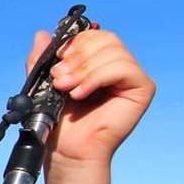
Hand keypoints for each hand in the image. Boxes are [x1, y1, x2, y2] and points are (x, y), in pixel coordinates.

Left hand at [27, 28, 155, 163]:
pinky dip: (97, 78)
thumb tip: (41, 33)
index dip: (74, 42)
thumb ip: (42, 59)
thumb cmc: (59, 121)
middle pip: (105, 38)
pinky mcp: (142, 88)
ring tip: (67, 89)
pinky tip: (80, 94)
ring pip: (113, 51)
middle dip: (77, 56)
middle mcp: (118, 66)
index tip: (56, 60)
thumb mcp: (44, 84)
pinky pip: (123, 67)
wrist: (67, 150)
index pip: (93, 35)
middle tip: (58, 79)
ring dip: (84, 69)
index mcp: (98, 62)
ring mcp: (131, 76)